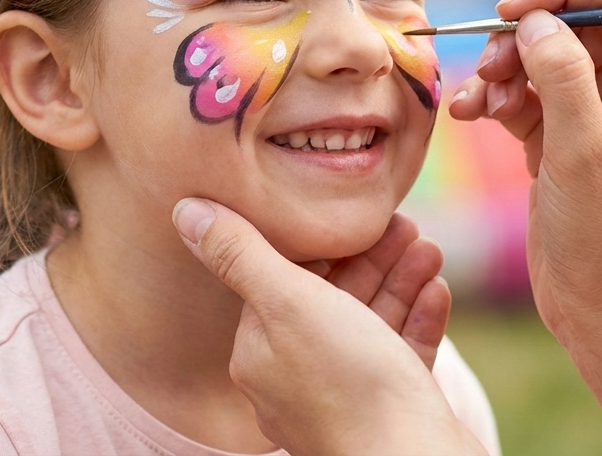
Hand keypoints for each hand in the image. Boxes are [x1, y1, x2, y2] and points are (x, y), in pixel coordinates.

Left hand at [172, 198, 485, 455]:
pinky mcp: (386, 412)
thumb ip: (239, 253)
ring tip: (428, 247)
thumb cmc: (349, 386)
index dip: (320, 245)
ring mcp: (342, 398)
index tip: (352, 218)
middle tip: (403, 225)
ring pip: (370, 324)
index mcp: (260, 352)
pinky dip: (416, 320)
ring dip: (399, 281)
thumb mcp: (288, 301)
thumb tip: (185, 210)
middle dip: (370, 259)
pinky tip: (436, 289)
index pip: (282, 280)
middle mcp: (295, 377)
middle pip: (331, 299)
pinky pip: (398, 356)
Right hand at [450, 0, 601, 398]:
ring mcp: (582, 115)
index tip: (514, 8)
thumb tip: (536, 23)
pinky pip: (516, 97)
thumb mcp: (582, 152)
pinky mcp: (551, 137)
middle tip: (491, 66)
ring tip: (476, 101)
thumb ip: (564, 78)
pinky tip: (469, 113)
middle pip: (565, 30)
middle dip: (519, 40)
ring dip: (497, 73)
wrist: (592, 307)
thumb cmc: (601, 241)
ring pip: (534, 63)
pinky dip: (488, 99)